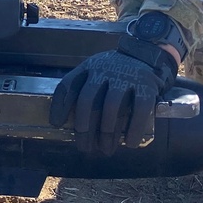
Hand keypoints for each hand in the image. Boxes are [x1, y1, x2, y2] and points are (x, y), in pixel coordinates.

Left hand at [49, 37, 176, 154]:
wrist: (144, 53)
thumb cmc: (113, 70)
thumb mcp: (93, 71)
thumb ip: (80, 89)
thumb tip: (58, 122)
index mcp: (89, 67)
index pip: (68, 85)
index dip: (59, 106)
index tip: (57, 125)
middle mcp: (104, 70)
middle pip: (88, 100)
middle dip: (84, 127)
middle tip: (85, 147)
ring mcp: (125, 78)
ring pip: (111, 106)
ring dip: (107, 132)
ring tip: (106, 149)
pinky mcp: (146, 86)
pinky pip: (139, 110)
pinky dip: (134, 129)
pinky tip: (130, 143)